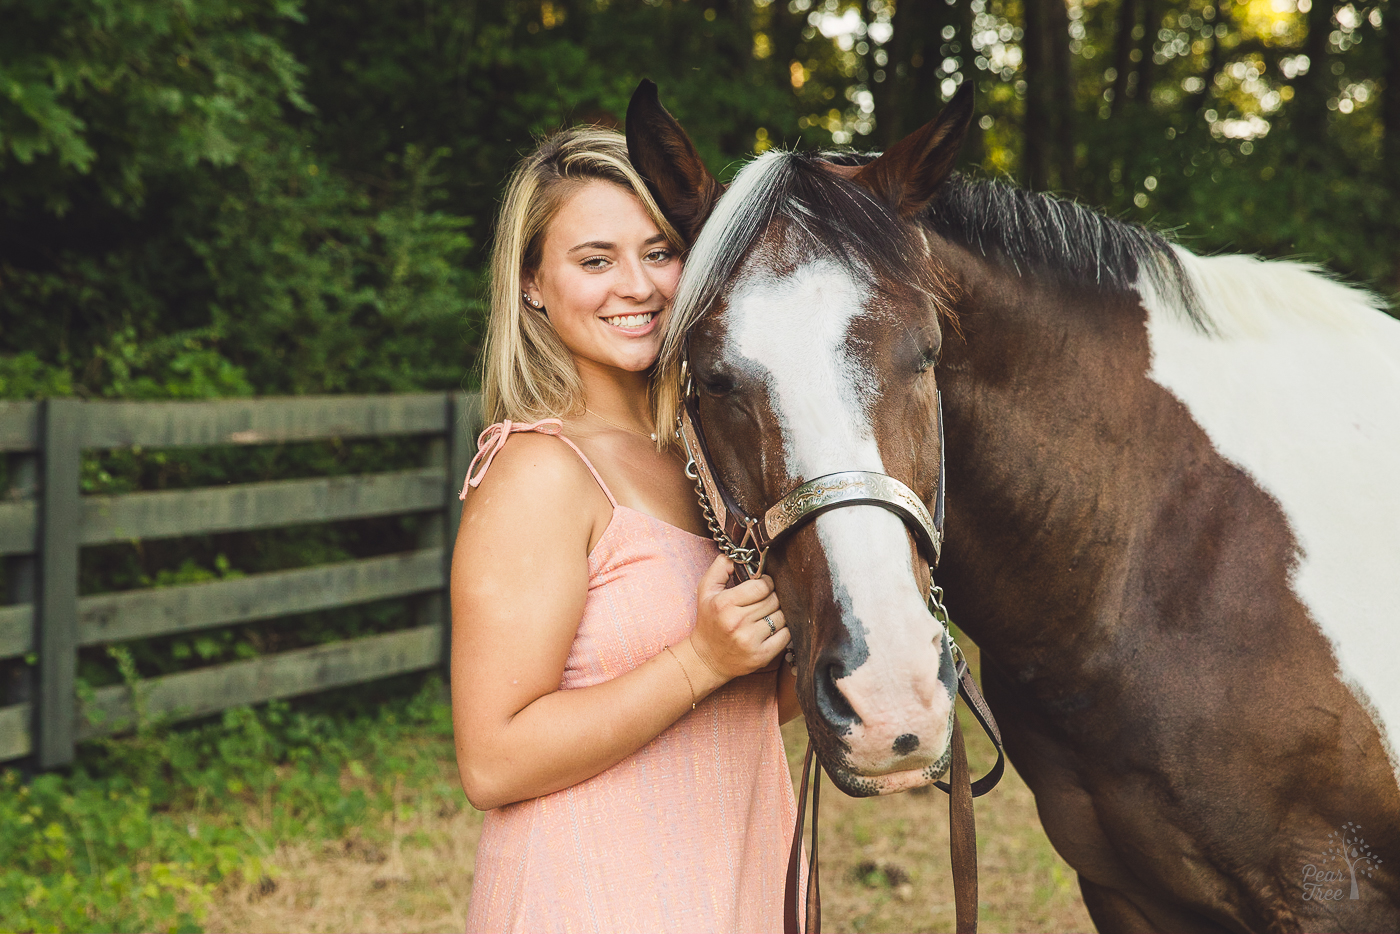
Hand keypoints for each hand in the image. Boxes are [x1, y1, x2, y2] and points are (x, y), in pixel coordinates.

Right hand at [688, 554, 789, 680]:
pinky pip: (786, 636)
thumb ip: (720, 567)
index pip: (763, 586)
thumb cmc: (709, 621)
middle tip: (764, 601)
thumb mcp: (705, 591)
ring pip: (781, 617)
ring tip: (766, 616)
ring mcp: (750, 641)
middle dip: (772, 598)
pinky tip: (771, 630)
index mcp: (725, 604)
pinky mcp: (761, 657)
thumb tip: (737, 555)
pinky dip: (783, 631)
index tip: (762, 586)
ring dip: (778, 614)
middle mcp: (737, 622)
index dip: (766, 583)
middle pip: (774, 601)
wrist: (706, 659)